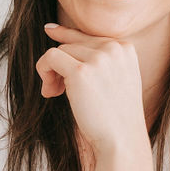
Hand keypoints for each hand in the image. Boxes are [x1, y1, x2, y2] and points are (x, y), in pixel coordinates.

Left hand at [36, 23, 147, 154]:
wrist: (122, 140)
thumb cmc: (115, 116)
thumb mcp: (115, 79)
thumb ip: (97, 58)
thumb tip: (53, 30)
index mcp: (125, 48)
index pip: (88, 36)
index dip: (68, 40)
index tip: (50, 31)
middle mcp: (114, 48)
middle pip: (72, 43)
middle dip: (61, 65)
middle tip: (57, 89)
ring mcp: (99, 59)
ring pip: (60, 50)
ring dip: (52, 72)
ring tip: (56, 93)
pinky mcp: (81, 72)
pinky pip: (49, 58)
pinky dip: (43, 71)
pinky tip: (49, 91)